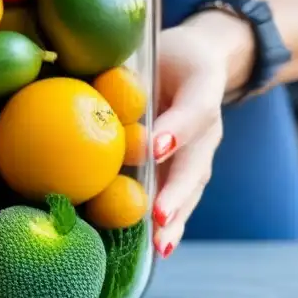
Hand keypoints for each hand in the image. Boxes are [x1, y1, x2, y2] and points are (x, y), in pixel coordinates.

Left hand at [149, 13, 252, 257]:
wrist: (197, 61)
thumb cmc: (167, 54)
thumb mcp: (156, 49)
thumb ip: (132, 70)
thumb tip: (90, 96)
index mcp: (202, 90)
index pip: (194, 109)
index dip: (176, 128)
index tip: (157, 146)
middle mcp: (207, 127)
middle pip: (195, 162)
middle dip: (176, 192)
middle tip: (158, 216)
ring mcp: (201, 152)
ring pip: (192, 187)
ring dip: (176, 217)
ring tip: (160, 243)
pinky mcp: (190, 169)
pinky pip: (182, 197)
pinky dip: (172, 223)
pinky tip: (157, 248)